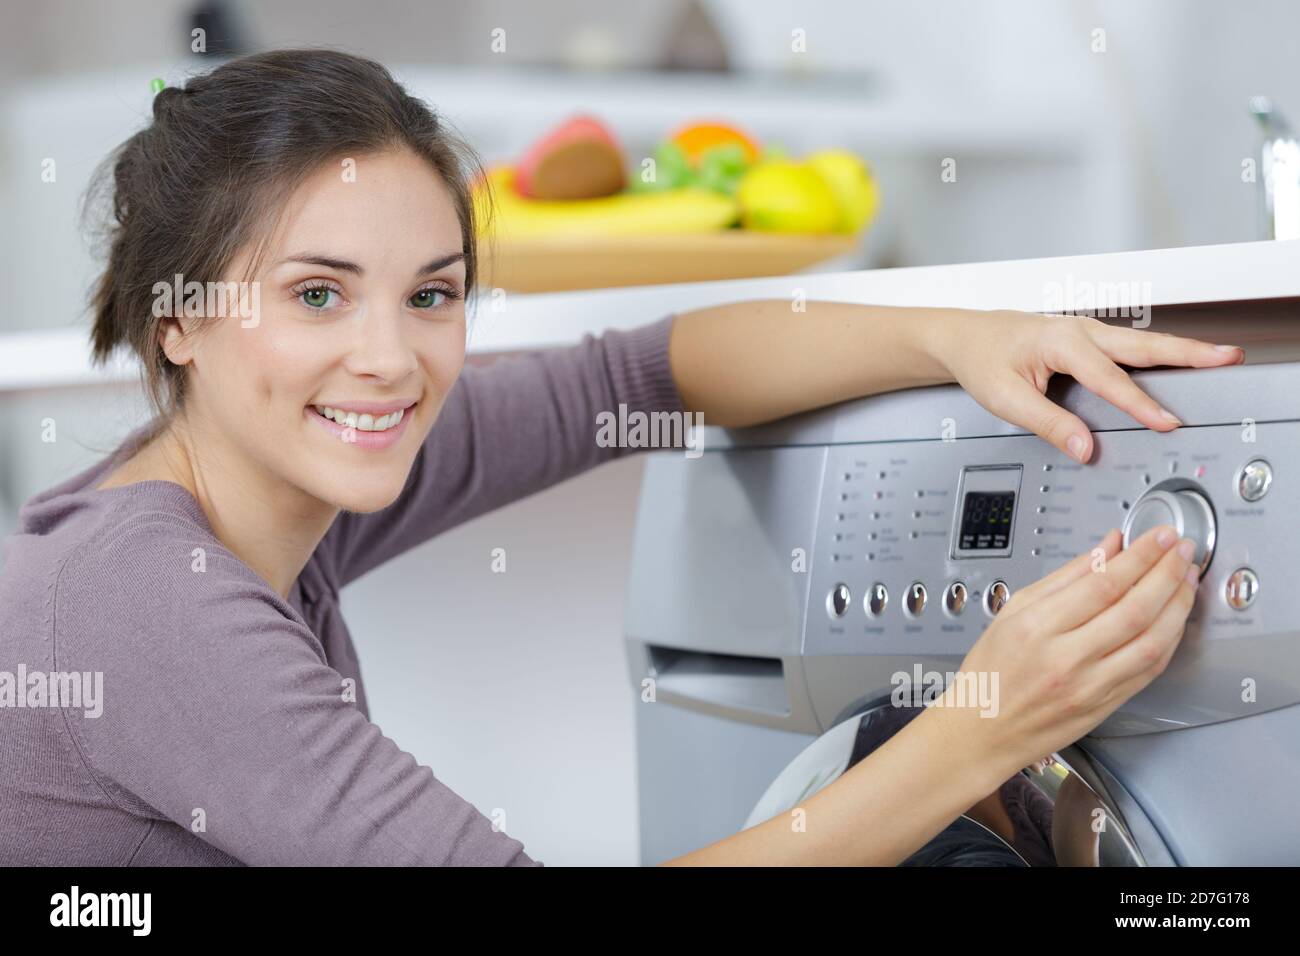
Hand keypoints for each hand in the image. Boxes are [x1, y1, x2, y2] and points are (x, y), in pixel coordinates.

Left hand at [928, 311, 1242, 461]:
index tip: (1166, 421)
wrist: (966, 338)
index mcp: (1061, 342)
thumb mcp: (1005, 399)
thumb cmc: (982, 360)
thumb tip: (1084, 447)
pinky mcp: (1089, 341)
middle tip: (1228, 358)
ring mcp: (1087, 333)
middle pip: (1144, 345)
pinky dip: (1161, 354)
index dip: (1140, 403)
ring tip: (1221, 357)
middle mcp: (1080, 331)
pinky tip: (1180, 364)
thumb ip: (1048, 423)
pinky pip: (1131, 348)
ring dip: (1183, 351)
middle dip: (1189, 353)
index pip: (1109, 379)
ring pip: (1143, 343)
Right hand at [930, 524, 1198, 785]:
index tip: (1161, 536)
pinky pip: (1150, 669)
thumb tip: (1110, 546)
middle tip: (1183, 549)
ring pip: (1152, 641)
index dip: (1141, 556)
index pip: (1103, 583)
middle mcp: (1067, 658)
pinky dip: (1169, 639)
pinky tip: (1174, 618)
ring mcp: (1090, 686)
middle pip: (1134, 609)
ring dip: (1178, 606)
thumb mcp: (1014, 610)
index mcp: (1038, 627)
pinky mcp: (1107, 705)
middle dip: (1167, 573)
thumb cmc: (992, 670)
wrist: (983, 729)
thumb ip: (1068, 575)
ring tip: (1187, 579)